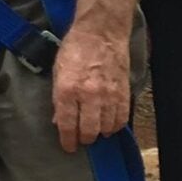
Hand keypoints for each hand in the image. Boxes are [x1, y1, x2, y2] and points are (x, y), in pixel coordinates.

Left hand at [51, 24, 131, 153]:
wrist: (100, 33)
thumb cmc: (74, 50)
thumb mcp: (57, 72)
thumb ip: (58, 98)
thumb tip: (59, 120)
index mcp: (67, 90)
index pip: (68, 124)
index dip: (68, 140)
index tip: (68, 148)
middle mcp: (89, 95)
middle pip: (89, 130)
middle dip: (85, 139)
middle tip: (82, 140)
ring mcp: (108, 94)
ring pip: (107, 127)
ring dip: (100, 133)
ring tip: (95, 132)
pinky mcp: (124, 92)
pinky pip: (122, 117)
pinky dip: (116, 125)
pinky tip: (110, 125)